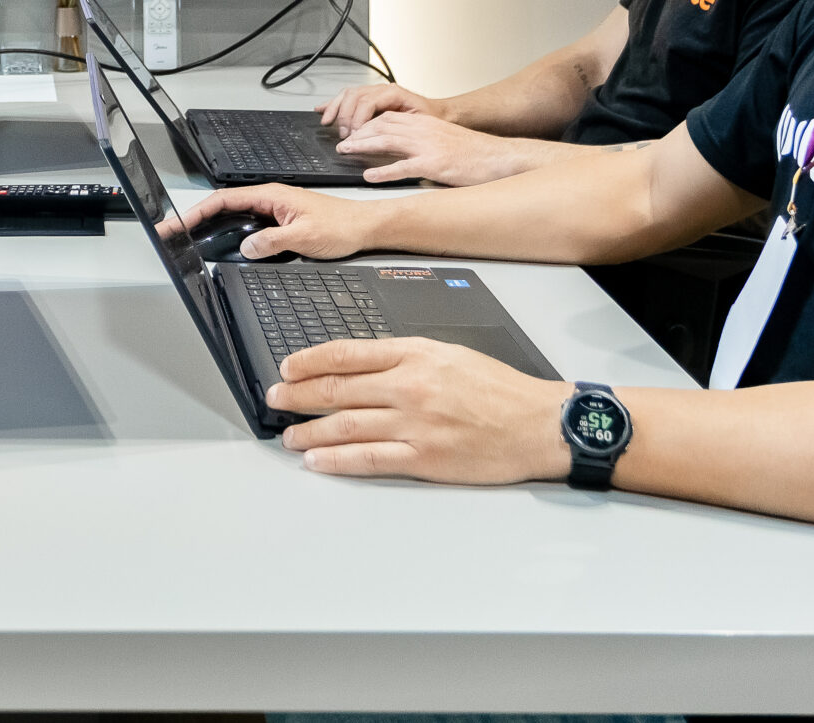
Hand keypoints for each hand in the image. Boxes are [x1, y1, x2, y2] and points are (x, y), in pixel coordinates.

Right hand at [177, 184, 375, 260]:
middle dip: (196, 216)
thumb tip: (246, 247)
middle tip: (175, 231)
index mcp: (272, 195)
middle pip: (223, 204)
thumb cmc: (342, 225)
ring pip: (235, 214)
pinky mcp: (280, 220)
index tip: (179, 222)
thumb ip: (271, 241)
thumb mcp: (304, 237)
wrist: (364, 227)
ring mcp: (274, 209)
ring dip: (212, 222)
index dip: (198, 211)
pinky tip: (223, 240)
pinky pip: (248, 223)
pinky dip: (230, 229)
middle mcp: (271, 199)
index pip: (224, 199)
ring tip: (190, 235)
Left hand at [271, 335, 572, 483]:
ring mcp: (415, 424)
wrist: (539, 424)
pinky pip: (368, 458)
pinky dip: (336, 459)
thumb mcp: (450, 353)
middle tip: (275, 398)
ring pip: (345, 425)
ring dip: (309, 430)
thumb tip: (361, 364)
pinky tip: (317, 459)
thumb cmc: (500, 390)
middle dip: (297, 394)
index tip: (288, 366)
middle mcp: (410, 386)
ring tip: (288, 434)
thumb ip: (405, 357)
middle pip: (337, 389)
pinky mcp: (424, 458)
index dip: (309, 361)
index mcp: (416, 355)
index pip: (347, 354)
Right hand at [317, 82, 436, 135]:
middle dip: (345, 117)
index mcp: (394, 93)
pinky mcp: (371, 99)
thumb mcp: (420, 125)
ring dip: (336, 109)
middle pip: (354, 96)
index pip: (367, 102)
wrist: (442, 113)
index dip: (357, 119)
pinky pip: (349, 97)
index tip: (353, 135)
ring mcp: (376, 92)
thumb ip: (400, 128)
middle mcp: (383, 90)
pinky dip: (335, 104)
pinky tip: (324, 110)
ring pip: (348, 94)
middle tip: (344, 135)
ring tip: (328, 123)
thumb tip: (378, 136)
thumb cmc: (433, 120)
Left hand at [337, 112, 527, 186]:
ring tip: (346, 152)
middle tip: (342, 142)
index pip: (387, 118)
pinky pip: (403, 167)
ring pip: (387, 141)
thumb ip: (421, 141)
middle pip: (382, 126)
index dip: (366, 124)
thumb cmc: (474, 154)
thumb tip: (399, 151)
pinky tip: (369, 176)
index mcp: (425, 123)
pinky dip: (383, 171)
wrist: (499, 158)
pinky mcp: (434, 164)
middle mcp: (424, 130)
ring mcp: (428, 146)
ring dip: (363, 146)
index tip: (351, 132)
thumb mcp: (444, 139)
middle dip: (358, 133)